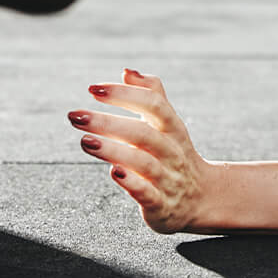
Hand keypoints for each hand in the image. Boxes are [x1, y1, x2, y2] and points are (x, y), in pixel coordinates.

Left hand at [71, 69, 213, 232]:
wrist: (201, 198)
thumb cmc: (175, 154)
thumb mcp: (169, 124)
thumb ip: (151, 95)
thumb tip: (127, 71)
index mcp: (173, 128)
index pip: (153, 104)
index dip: (124, 94)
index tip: (93, 89)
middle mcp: (172, 152)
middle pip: (143, 133)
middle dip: (108, 123)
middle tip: (76, 116)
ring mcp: (168, 179)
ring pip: (143, 163)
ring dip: (112, 150)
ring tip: (86, 141)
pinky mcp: (162, 206)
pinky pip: (148, 194)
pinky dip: (131, 183)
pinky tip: (113, 172)